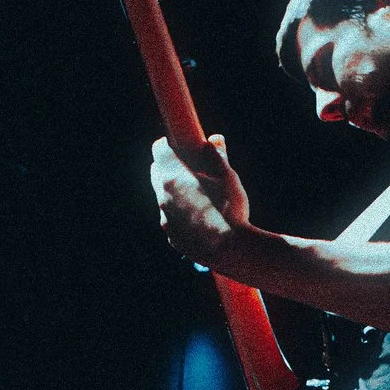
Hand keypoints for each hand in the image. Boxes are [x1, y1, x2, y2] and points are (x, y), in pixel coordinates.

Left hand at [151, 132, 249, 268]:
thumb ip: (217, 155)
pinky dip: (182, 215)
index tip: (180, 146)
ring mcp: (166, 217)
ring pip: (164, 197)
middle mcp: (163, 195)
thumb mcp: (228, 175)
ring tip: (201, 197)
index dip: (169, 145)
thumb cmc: (230, 208)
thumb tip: (214, 140)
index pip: (158, 149)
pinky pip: (172, 219)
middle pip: (157, 172)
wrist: (231, 249)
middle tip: (191, 169)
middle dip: (170, 167)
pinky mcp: (172, 236)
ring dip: (176, 192)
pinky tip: (201, 219)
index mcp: (173, 175)